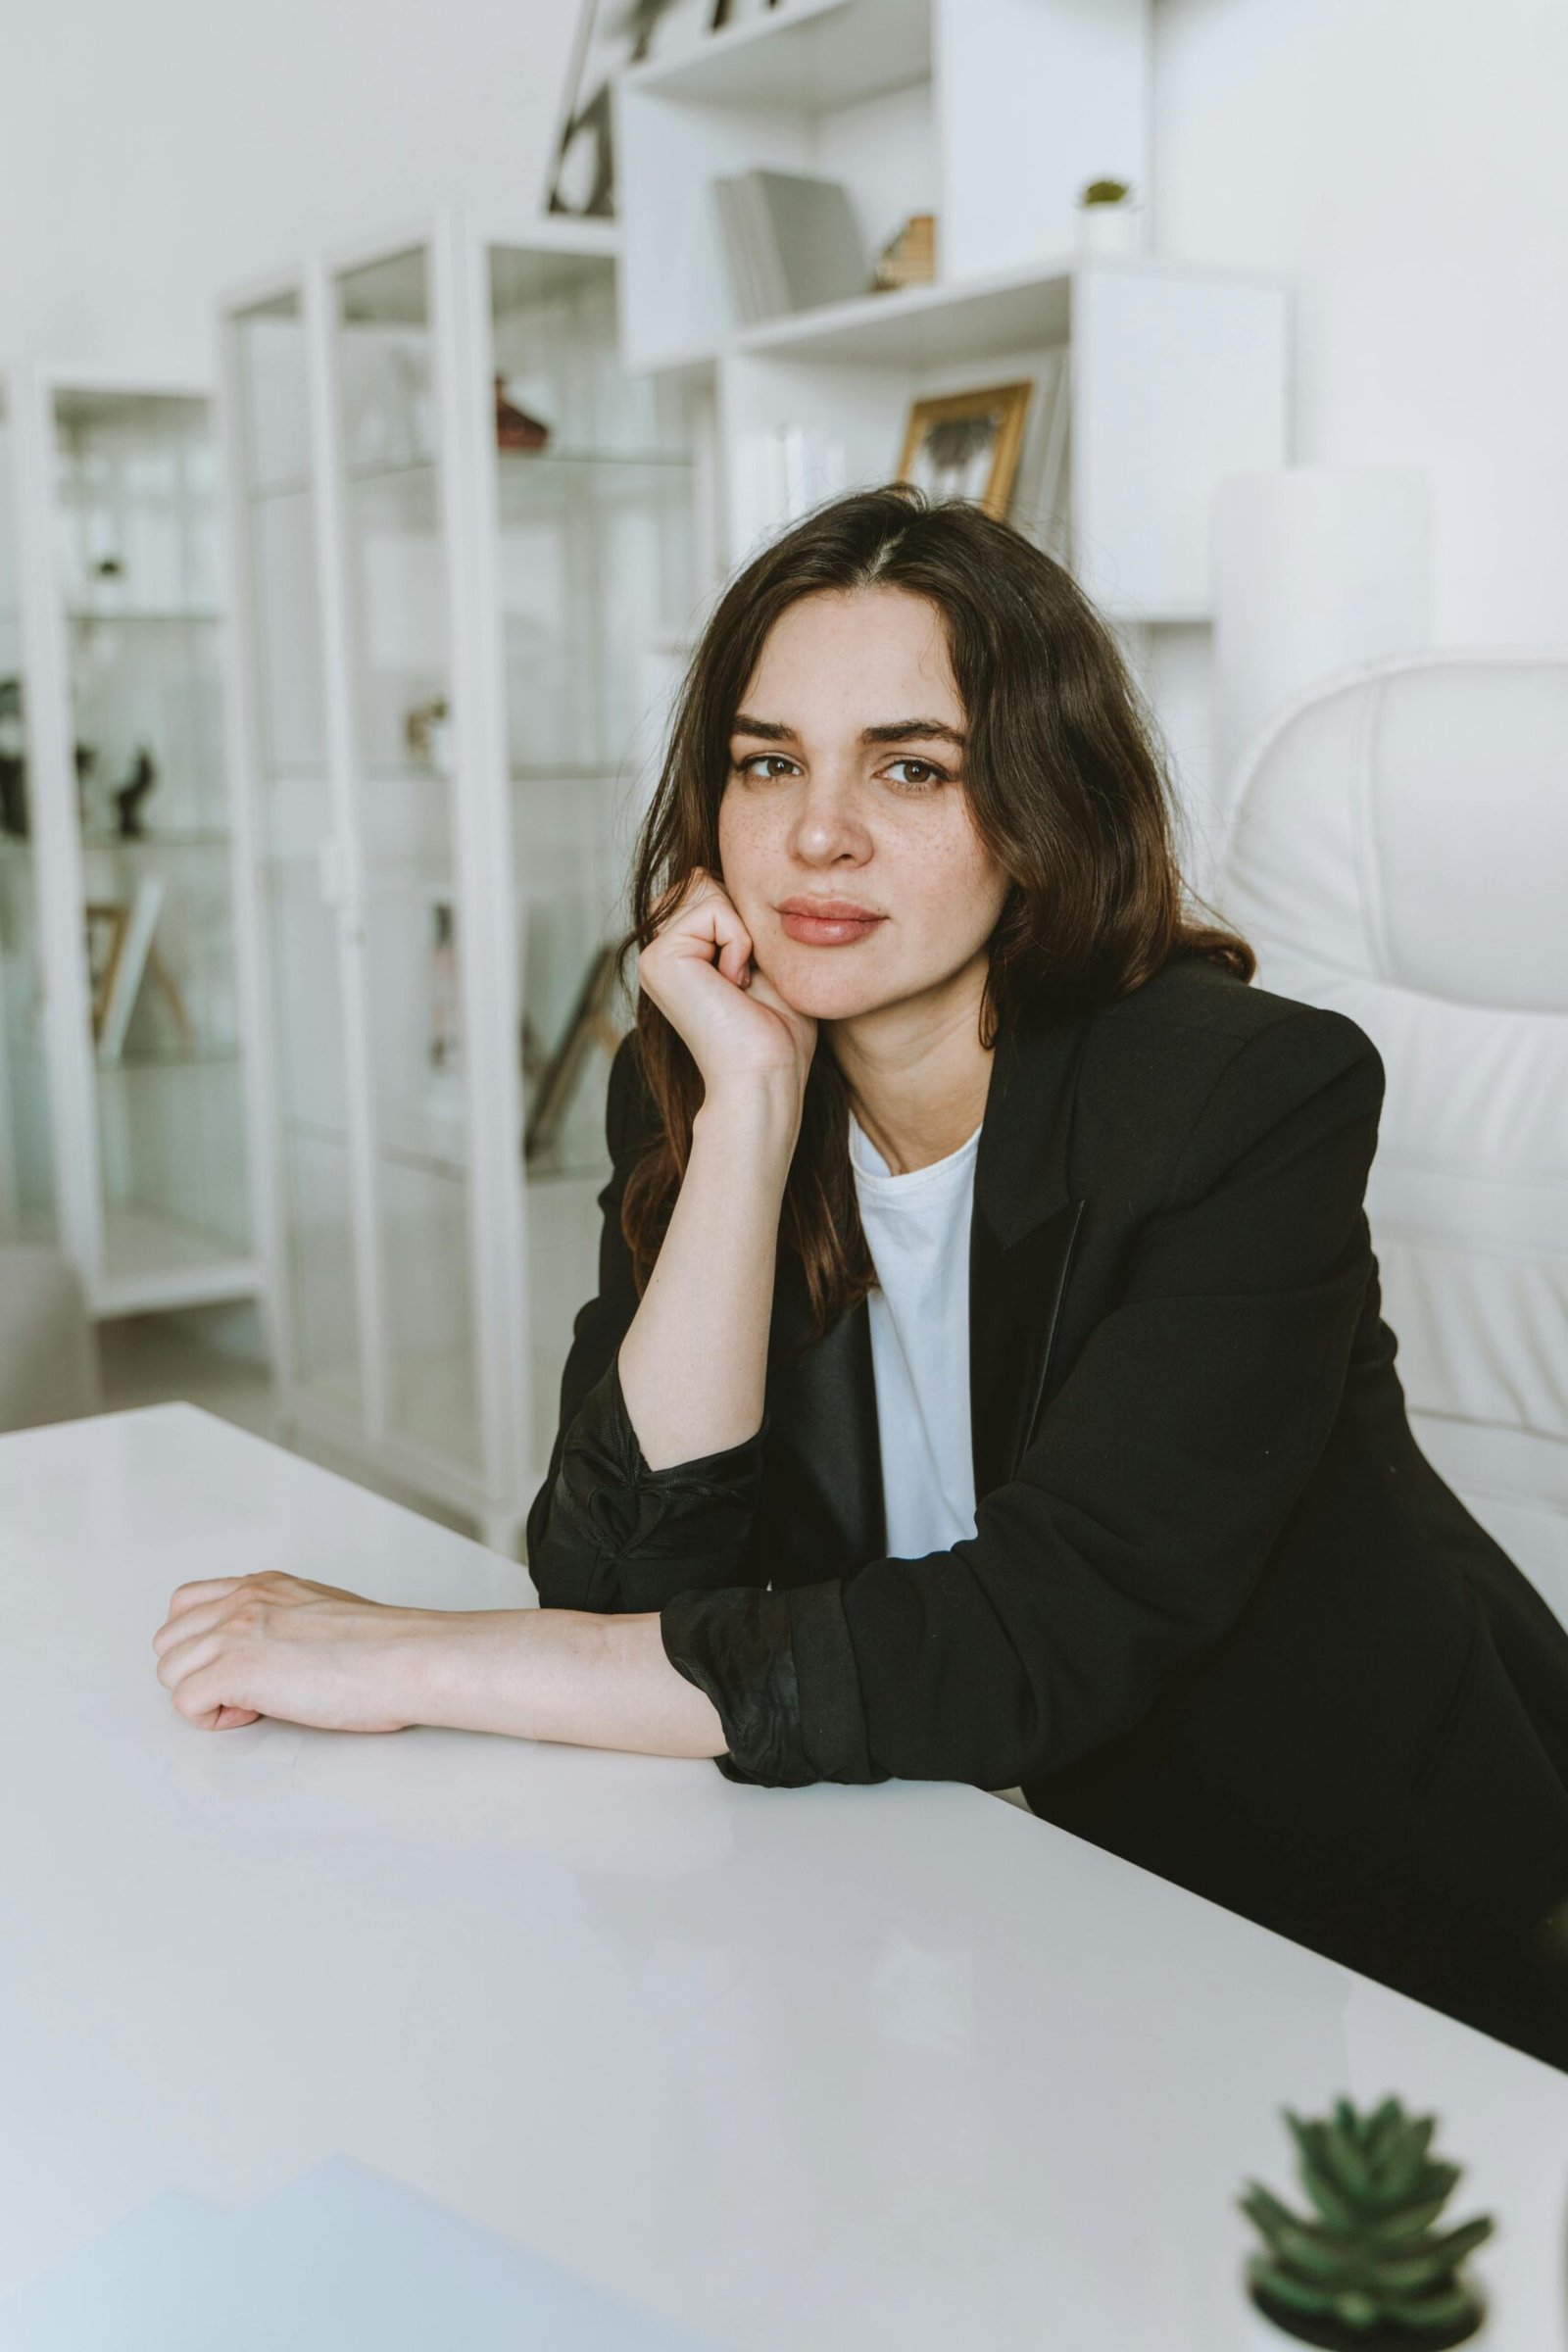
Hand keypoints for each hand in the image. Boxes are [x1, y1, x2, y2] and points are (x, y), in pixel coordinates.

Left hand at [152, 1571, 428, 1733]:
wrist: (407, 1658)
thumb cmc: (386, 1647)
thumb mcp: (325, 1609)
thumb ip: (286, 1619)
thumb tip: (276, 1650)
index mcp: (264, 1586)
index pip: (188, 1603)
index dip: (202, 1643)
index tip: (238, 1664)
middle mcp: (242, 1602)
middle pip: (169, 1640)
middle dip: (196, 1671)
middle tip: (242, 1688)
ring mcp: (234, 1634)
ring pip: (169, 1671)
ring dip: (202, 1694)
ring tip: (252, 1702)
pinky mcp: (235, 1671)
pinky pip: (185, 1703)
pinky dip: (212, 1718)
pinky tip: (255, 1713)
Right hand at [639, 866, 815, 1113]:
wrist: (766, 1076)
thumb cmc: (777, 1032)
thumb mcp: (765, 960)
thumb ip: (743, 918)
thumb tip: (733, 870)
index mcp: (681, 953)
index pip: (712, 886)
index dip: (747, 919)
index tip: (751, 975)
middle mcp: (660, 952)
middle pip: (705, 879)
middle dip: (742, 920)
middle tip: (745, 979)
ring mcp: (654, 955)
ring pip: (707, 887)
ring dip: (742, 933)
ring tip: (739, 983)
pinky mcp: (658, 958)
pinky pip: (713, 910)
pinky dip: (739, 943)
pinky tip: (733, 984)